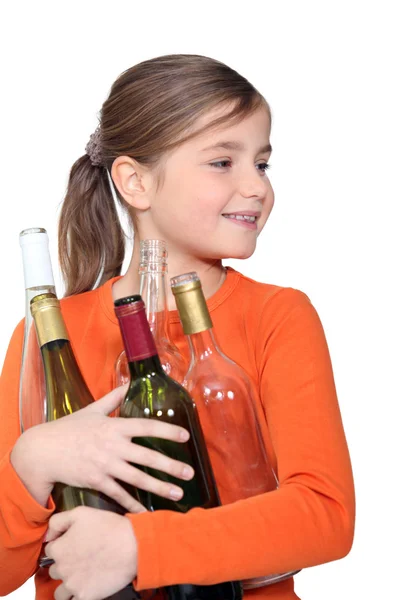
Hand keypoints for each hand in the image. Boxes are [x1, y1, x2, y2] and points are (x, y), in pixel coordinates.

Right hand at [11, 384, 193, 510]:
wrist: (43, 451)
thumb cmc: (68, 428)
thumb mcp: (91, 410)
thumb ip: (112, 398)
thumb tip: (128, 384)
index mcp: (114, 426)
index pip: (147, 426)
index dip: (168, 430)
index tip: (185, 436)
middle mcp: (113, 446)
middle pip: (148, 456)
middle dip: (171, 466)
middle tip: (189, 473)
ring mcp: (105, 465)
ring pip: (137, 478)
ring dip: (160, 487)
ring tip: (178, 494)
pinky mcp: (96, 481)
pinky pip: (119, 494)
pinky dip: (133, 504)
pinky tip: (147, 512)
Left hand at [45, 506, 136, 599]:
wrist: (132, 545)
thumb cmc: (108, 526)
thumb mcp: (80, 513)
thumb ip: (58, 522)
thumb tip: (47, 535)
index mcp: (59, 549)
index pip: (50, 550)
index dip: (62, 545)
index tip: (74, 543)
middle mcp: (62, 569)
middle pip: (54, 570)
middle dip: (65, 565)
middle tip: (82, 558)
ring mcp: (73, 585)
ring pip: (60, 592)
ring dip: (67, 585)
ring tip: (82, 576)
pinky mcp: (86, 596)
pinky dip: (78, 596)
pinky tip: (86, 588)